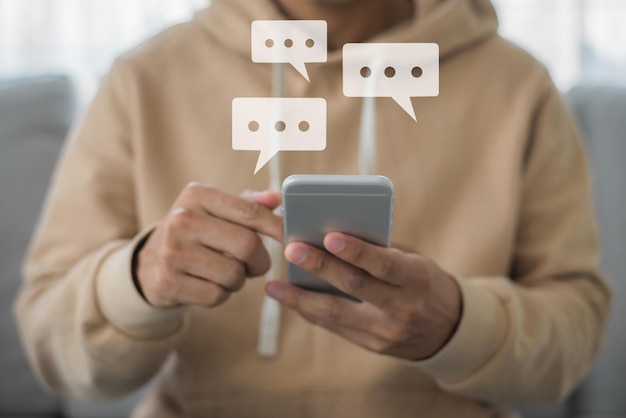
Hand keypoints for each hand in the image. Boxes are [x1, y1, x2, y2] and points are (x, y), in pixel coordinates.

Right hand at [136, 183, 282, 308]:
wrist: (150, 263)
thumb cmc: (196, 233)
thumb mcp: (216, 211)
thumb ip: (248, 204)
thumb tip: (276, 199)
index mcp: (196, 195)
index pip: (249, 211)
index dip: (276, 227)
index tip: (290, 237)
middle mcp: (181, 219)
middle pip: (247, 245)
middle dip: (260, 260)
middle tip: (256, 264)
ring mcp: (171, 251)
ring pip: (234, 274)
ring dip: (239, 279)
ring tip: (227, 272)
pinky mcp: (168, 281)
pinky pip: (217, 295)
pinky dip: (221, 294)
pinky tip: (209, 283)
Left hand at [266, 233, 461, 359]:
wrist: (448, 330)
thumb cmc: (424, 282)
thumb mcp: (414, 262)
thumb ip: (381, 251)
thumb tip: (333, 235)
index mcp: (416, 280)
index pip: (384, 264)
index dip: (357, 251)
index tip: (329, 236)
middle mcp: (401, 309)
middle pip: (354, 287)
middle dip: (320, 267)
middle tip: (291, 250)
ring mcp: (385, 332)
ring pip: (337, 314)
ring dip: (301, 299)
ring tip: (275, 286)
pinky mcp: (372, 346)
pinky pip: (336, 327)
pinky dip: (311, 312)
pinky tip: (289, 299)